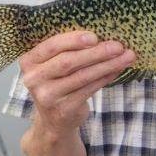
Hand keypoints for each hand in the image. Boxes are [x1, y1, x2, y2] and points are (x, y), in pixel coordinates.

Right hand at [20, 30, 134, 135]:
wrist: (53, 120)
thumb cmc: (58, 82)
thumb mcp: (54, 65)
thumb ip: (69, 50)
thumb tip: (104, 34)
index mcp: (29, 61)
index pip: (52, 46)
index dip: (74, 40)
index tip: (95, 36)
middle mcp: (33, 79)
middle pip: (68, 61)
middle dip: (96, 52)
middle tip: (118, 45)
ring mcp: (47, 96)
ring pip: (82, 76)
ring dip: (107, 65)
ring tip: (126, 56)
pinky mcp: (63, 109)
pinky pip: (89, 89)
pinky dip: (106, 78)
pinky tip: (117, 70)